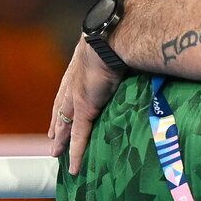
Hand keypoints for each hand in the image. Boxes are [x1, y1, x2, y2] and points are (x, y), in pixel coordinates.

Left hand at [48, 38, 123, 174]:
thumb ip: (129, 49)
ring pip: (65, 124)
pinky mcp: (84, 109)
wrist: (112, 37)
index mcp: (83, 63)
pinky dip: (75, 153)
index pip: (70, 86)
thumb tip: (149, 48)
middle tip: (52, 137)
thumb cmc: (122, 33)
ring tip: (55, 152)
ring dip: (61, 139)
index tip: (62, 110)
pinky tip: (73, 167)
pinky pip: (79, 136)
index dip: (66, 99)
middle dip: (57, 122)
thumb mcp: (121, 42)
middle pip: (61, 107)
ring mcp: (77, 96)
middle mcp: (75, 81)